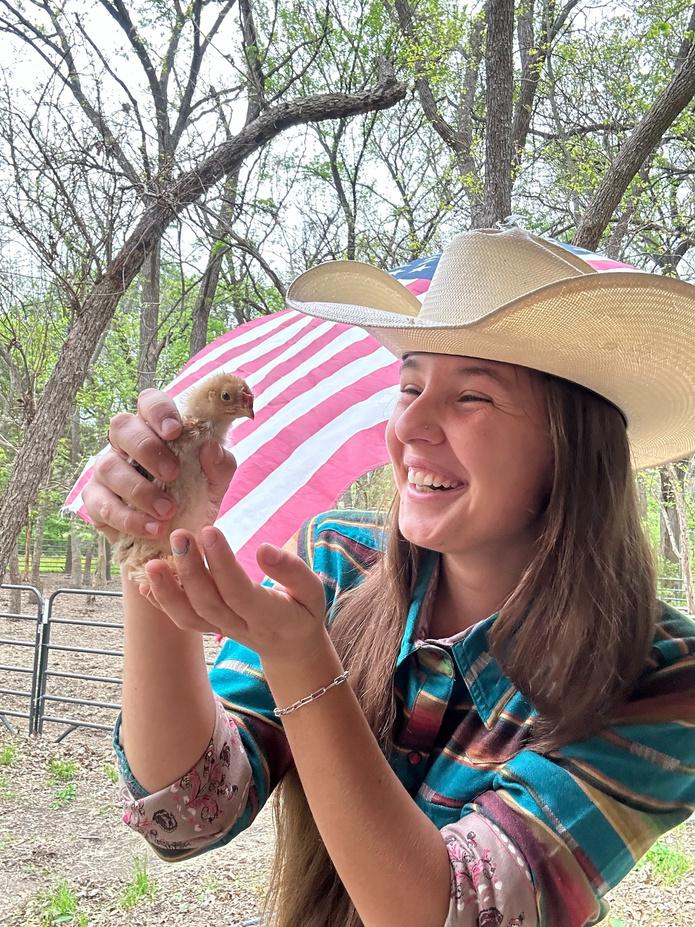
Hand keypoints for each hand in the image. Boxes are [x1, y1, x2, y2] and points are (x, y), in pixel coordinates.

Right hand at [82, 389, 236, 542]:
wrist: (180, 535)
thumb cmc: (194, 495)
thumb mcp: (216, 481)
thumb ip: (219, 464)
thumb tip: (210, 448)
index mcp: (155, 428)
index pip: (149, 402)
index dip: (159, 411)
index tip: (175, 431)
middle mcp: (125, 443)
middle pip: (121, 427)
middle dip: (147, 449)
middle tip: (172, 473)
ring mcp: (106, 470)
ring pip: (108, 467)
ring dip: (139, 490)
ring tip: (167, 511)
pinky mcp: (95, 500)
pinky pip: (101, 504)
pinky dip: (128, 518)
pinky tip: (152, 529)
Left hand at [143, 526, 327, 663]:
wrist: (289, 647)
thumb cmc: (302, 610)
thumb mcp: (312, 591)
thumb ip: (292, 571)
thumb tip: (264, 549)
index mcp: (267, 615)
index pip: (239, 591)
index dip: (222, 563)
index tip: (210, 530)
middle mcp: (239, 626)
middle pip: (208, 602)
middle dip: (190, 570)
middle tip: (179, 534)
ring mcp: (220, 630)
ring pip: (188, 617)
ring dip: (166, 591)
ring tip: (151, 563)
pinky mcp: (207, 628)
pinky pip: (181, 620)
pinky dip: (159, 603)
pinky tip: (143, 583)